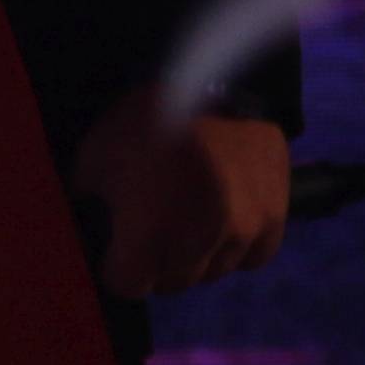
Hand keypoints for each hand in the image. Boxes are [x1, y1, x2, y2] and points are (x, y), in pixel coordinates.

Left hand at [78, 95, 292, 297]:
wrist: (212, 79)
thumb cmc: (144, 118)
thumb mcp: (93, 158)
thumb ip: (89, 200)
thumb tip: (89, 221)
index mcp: (148, 237)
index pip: (128, 286)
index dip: (117, 268)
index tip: (116, 251)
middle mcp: (198, 246)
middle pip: (173, 282)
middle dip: (156, 264)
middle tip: (149, 232)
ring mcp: (242, 234)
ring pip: (214, 270)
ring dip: (197, 256)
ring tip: (185, 220)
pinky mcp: (276, 218)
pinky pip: (254, 256)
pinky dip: (237, 247)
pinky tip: (222, 223)